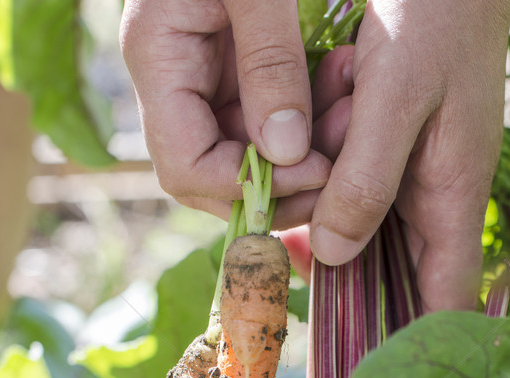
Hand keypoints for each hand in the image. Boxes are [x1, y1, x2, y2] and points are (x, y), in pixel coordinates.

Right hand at [119, 0, 330, 227]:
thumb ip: (269, 62)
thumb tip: (287, 153)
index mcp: (157, 58)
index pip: (186, 167)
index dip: (246, 188)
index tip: (313, 172)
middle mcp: (173, 80)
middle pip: (216, 176)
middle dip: (280, 186)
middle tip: (338, 172)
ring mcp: (203, 76)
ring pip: (250, 152)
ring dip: (304, 154)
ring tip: (352, 120)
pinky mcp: (235, 65)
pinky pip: (269, 118)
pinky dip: (310, 120)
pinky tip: (344, 98)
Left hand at [309, 0, 509, 310]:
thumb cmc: (436, 15)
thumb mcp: (397, 94)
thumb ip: (367, 179)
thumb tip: (330, 255)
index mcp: (454, 198)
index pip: (446, 299)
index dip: (414, 341)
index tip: (370, 377)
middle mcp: (433, 200)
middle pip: (389, 275)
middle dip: (340, 270)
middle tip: (286, 255)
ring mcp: (411, 179)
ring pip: (356, 231)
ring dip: (319, 215)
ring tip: (295, 181)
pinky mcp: (386, 154)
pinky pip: (346, 190)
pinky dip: (317, 182)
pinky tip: (292, 163)